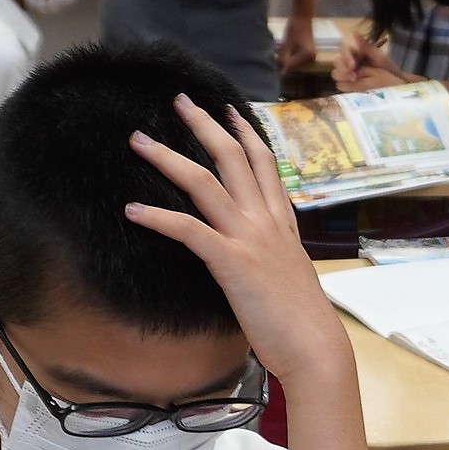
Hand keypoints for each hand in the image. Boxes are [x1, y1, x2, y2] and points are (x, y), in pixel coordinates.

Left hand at [126, 94, 351, 383]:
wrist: (316, 349)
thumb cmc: (303, 325)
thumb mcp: (290, 279)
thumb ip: (274, 259)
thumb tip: (259, 260)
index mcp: (282, 225)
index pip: (264, 165)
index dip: (245, 134)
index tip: (228, 111)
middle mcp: (266, 223)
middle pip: (233, 158)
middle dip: (204, 125)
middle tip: (179, 101)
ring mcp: (250, 239)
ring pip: (204, 183)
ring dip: (168, 158)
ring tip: (139, 141)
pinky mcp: (231, 262)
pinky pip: (188, 230)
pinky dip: (158, 217)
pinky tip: (132, 210)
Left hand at [278, 16, 316, 72]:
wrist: (302, 16)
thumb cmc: (295, 28)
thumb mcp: (287, 44)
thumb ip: (283, 58)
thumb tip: (279, 72)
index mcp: (307, 57)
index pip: (292, 67)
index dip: (281, 68)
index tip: (271, 68)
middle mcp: (310, 58)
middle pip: (292, 64)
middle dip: (281, 61)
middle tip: (273, 54)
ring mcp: (307, 55)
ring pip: (291, 60)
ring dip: (282, 56)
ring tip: (276, 48)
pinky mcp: (304, 51)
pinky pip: (293, 55)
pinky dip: (286, 52)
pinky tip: (279, 46)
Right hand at [334, 35, 405, 93]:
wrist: (395, 84)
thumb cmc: (388, 68)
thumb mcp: (379, 56)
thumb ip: (367, 47)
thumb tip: (355, 33)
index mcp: (355, 53)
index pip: (343, 51)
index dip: (346, 57)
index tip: (353, 65)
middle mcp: (349, 62)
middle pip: (336, 63)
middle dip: (343, 68)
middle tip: (353, 76)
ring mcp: (348, 75)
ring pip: (336, 74)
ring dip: (343, 76)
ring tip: (354, 81)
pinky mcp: (349, 86)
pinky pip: (341, 85)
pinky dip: (345, 85)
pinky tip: (352, 87)